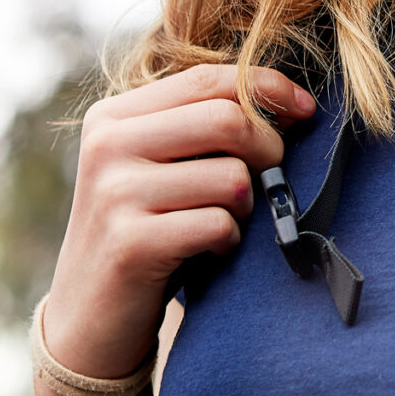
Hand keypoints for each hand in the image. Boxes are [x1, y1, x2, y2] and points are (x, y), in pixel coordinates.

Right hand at [40, 63, 314, 382]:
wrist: (90, 316)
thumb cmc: (146, 229)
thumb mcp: (160, 165)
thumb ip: (204, 125)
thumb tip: (292, 102)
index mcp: (113, 117)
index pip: (210, 79)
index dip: (269, 88)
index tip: (304, 110)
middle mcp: (107, 147)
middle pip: (227, 120)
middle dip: (267, 149)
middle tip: (266, 179)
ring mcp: (114, 195)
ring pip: (231, 177)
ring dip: (245, 204)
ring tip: (224, 220)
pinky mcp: (130, 244)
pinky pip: (219, 224)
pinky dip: (229, 239)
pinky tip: (210, 249)